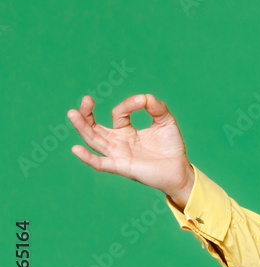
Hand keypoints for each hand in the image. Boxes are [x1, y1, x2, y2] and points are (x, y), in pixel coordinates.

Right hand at [68, 94, 193, 201]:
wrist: (180, 170)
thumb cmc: (171, 146)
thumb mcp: (166, 121)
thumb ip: (157, 107)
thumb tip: (145, 97)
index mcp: (126, 131)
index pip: (119, 113)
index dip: (129, 104)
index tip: (143, 100)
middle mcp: (117, 142)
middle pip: (94, 127)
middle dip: (87, 113)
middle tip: (86, 99)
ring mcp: (117, 154)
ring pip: (93, 140)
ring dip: (82, 127)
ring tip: (72, 113)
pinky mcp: (121, 167)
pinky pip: (100, 163)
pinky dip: (87, 158)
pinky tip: (76, 149)